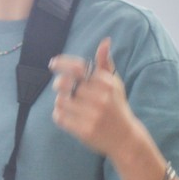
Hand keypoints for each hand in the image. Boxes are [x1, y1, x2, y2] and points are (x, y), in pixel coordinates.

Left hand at [50, 38, 144, 158]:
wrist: (125, 138)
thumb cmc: (116, 106)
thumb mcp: (115, 84)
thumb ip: (105, 64)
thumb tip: (105, 41)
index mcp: (106, 83)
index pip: (78, 67)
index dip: (63, 63)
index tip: (53, 63)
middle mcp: (100, 98)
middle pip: (66, 84)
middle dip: (60, 84)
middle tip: (61, 87)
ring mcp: (92, 115)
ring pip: (60, 101)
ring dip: (60, 101)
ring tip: (68, 104)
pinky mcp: (85, 130)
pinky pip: (60, 118)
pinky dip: (59, 115)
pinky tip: (67, 115)